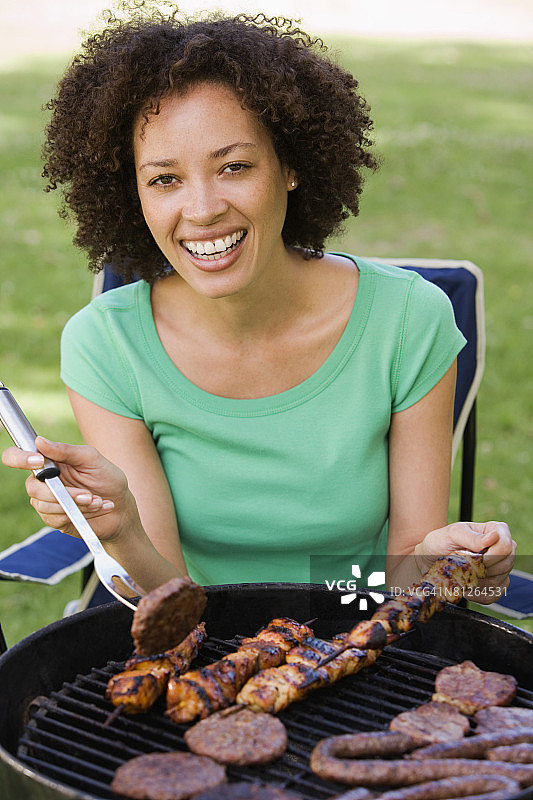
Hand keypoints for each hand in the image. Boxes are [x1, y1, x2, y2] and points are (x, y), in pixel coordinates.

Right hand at [1, 436, 131, 543]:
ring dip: (75, 504)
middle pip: (32, 487)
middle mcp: (43, 481)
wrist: (121, 507)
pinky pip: (54, 518)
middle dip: (63, 493)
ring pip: (44, 505)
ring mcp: (46, 501)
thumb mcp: (91, 459)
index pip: (17, 456)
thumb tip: (39, 441)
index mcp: (49, 462)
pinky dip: (78, 514)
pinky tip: (95, 509)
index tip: (38, 461)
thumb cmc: (107, 479)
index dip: (19, 458)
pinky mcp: (53, 518)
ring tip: (97, 501)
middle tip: (88, 494)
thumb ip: (67, 451)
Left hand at [415, 521, 515, 604]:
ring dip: (479, 581)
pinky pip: (495, 594)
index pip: (506, 546)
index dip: (491, 555)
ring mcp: (500, 566)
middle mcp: (502, 547)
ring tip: (463, 574)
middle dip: (483, 568)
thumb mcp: (452, 534)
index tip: (473, 558)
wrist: (429, 559)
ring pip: (501, 580)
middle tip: (465, 566)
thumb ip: (472, 537)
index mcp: (496, 530)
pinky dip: (479, 595)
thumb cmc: (440, 541)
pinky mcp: (495, 583)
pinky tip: (466, 588)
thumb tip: (494, 537)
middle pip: (506, 563)